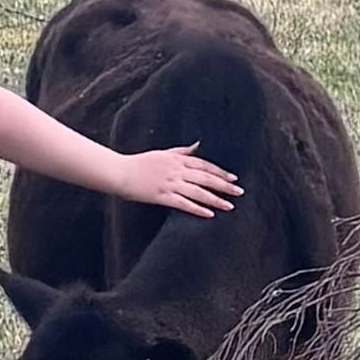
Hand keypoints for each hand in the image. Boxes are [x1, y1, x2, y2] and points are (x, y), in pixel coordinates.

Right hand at [126, 143, 243, 215]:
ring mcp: (170, 184)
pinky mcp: (162, 196)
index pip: (204, 165)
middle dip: (224, 185)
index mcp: (177, 160)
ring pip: (198, 192)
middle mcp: (176, 171)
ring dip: (215, 199)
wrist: (119, 172)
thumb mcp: (162, 153)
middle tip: (239, 192)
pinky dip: (197, 209)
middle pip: (205, 178)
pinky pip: (183, 204)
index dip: (219, 172)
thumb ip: (182, 151)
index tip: (233, 178)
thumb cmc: (139, 163)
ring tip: (229, 206)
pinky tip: (209, 214)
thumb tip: (198, 145)